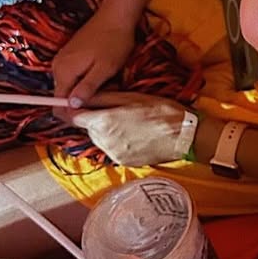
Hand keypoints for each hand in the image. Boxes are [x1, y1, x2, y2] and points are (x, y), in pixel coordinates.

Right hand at [53, 13, 136, 105]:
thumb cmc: (113, 42)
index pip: (57, 103)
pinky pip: (76, 76)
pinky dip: (89, 80)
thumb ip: (87, 88)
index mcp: (64, 71)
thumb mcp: (104, 69)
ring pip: (72, 86)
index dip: (72, 114)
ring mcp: (63, 60)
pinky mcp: (70, 56)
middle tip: (107, 95)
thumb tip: (72, 106)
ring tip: (109, 82)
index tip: (90, 117)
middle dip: (84, 101)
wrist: (115, 16)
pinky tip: (104, 74)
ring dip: (89, 90)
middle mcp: (58, 66)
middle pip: (65, 95)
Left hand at [65, 92, 191, 164]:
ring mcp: (113, 153)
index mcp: (103, 122)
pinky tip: (134, 135)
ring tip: (128, 122)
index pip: (74, 117)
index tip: (83, 104)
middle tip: (117, 110)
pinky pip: (112, 149)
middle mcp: (104, 141)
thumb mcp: (130, 97)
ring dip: (107, 131)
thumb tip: (80, 96)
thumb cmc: (160, 111)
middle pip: (88, 128)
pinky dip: (118, 142)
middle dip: (96, 119)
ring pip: (99, 139)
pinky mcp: (123, 162)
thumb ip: (101, 98)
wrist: (183, 136)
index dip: (78, 109)